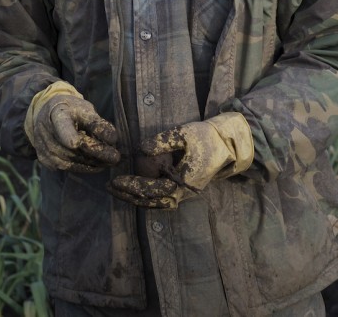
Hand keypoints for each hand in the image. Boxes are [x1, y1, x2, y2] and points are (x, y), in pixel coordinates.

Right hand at [25, 82, 119, 172]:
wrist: (48, 112)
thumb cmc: (71, 109)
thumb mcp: (84, 108)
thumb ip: (97, 122)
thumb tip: (113, 139)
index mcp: (57, 112)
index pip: (64, 127)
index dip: (75, 139)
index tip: (92, 145)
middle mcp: (45, 131)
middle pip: (71, 148)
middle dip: (96, 153)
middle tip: (115, 157)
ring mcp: (42, 146)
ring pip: (68, 161)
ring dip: (90, 164)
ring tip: (108, 163)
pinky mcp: (43, 158)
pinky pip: (64, 167)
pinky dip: (81, 168)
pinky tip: (95, 166)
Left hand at [109, 112, 252, 208]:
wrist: (227, 144)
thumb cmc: (206, 137)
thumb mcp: (185, 134)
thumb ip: (163, 141)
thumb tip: (141, 149)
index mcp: (182, 182)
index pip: (151, 189)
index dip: (132, 186)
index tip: (116, 180)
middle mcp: (182, 193)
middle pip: (151, 202)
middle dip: (129, 196)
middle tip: (110, 187)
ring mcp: (184, 193)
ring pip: (156, 203)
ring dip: (137, 199)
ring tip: (119, 190)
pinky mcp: (184, 189)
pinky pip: (162, 199)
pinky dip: (147, 197)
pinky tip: (135, 189)